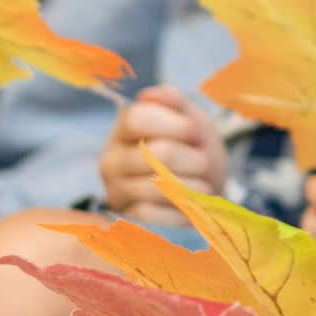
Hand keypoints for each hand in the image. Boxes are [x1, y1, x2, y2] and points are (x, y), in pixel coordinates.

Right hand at [101, 87, 226, 221]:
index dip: (175, 125)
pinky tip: (190, 207)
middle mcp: (111, 160)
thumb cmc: (195, 152)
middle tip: (204, 164)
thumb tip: (148, 94)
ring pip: (157, 186)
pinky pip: (153, 215)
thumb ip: (175, 104)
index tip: (196, 133)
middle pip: (157, 154)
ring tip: (203, 186)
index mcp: (123, 130)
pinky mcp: (126, 221)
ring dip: (193, 187)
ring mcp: (116, 192)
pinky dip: (180, 211)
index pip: (138, 119)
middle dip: (193, 158)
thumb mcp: (191, 122)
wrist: (204, 194)